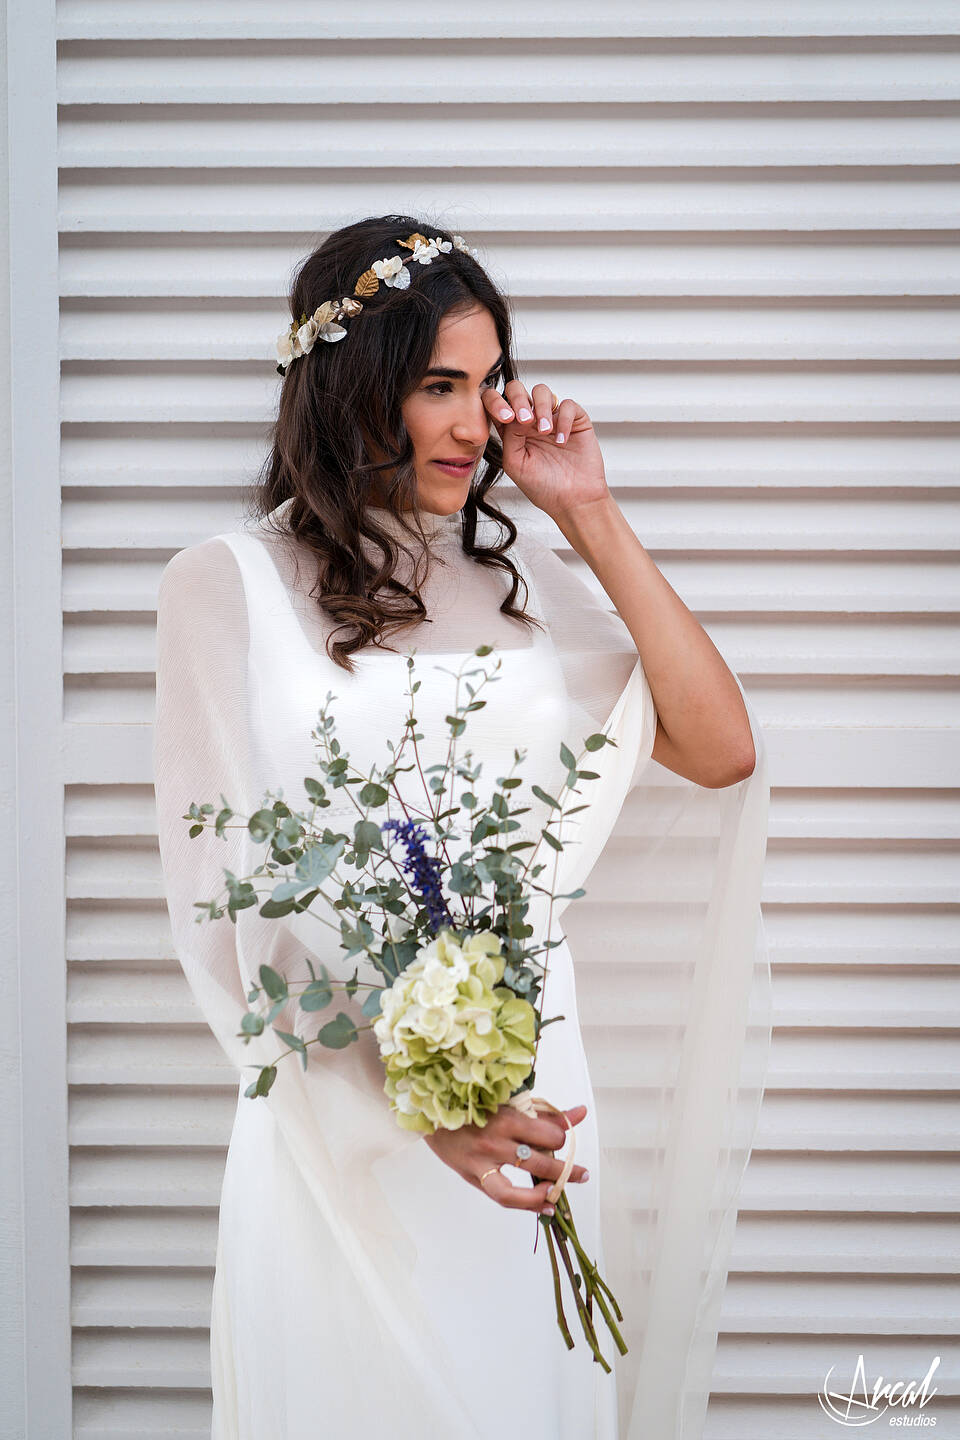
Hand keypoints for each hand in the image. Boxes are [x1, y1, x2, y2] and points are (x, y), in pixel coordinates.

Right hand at [423, 1101, 590, 1216]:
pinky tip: (543, 1206)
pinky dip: (526, 1204)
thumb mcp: (509, 1103)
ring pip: (522, 1188)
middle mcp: (496, 1142)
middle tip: (582, 1173)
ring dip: (548, 1192)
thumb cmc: (473, 1103)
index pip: (549, 1134)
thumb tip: (581, 1112)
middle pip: (541, 1162)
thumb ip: (545, 1111)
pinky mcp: (473, 1176)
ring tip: (562, 1194)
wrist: (432, 1112)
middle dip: (567, 1169)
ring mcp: (483, 1163)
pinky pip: (503, 1197)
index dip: (563, 1137)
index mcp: (507, 1117)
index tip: (564, 1137)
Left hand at [484, 378, 610, 523]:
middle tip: (524, 420)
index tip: (505, 418)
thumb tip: (513, 412)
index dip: (496, 402)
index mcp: (512, 431)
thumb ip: (508, 436)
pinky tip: (561, 441)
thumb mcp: (515, 463)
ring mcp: (553, 418)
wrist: (573, 500)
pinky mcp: (575, 420)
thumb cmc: (543, 487)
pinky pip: (567, 405)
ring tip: (544, 431)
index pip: (497, 403)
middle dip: (518, 398)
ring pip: (541, 391)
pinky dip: (563, 419)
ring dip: (540, 408)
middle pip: (517, 389)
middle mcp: (530, 420)